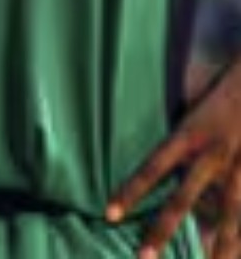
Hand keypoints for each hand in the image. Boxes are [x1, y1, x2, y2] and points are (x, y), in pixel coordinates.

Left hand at [106, 58, 240, 258]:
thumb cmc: (217, 95)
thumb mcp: (189, 110)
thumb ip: (175, 142)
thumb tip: (154, 170)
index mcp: (187, 134)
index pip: (152, 167)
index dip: (131, 191)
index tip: (109, 214)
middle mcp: (210, 155)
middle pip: (183, 199)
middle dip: (163, 230)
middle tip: (143, 258)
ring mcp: (237, 168)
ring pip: (229, 216)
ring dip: (217, 249)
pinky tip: (233, 257)